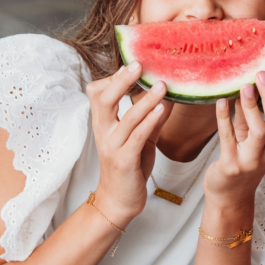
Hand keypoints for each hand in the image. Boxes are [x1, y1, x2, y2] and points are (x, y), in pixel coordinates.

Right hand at [87, 62, 172, 223]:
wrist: (119, 201)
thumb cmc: (130, 167)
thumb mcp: (141, 138)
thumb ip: (151, 119)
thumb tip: (166, 96)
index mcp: (103, 124)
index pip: (98, 93)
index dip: (112, 77)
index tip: (131, 63)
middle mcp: (103, 132)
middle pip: (103, 99)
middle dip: (120, 80)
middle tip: (138, 64)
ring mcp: (112, 146)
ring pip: (127, 117)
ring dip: (145, 100)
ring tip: (162, 85)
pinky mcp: (124, 160)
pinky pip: (137, 136)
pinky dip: (150, 121)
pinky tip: (161, 109)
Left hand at [203, 65, 264, 208]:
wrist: (229, 195)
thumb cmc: (241, 161)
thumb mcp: (249, 137)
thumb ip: (250, 115)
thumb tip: (249, 84)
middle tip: (262, 72)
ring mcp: (252, 161)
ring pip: (258, 130)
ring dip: (251, 106)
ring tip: (244, 85)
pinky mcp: (232, 166)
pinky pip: (229, 139)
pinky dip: (225, 119)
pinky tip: (221, 102)